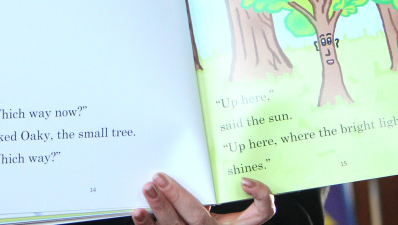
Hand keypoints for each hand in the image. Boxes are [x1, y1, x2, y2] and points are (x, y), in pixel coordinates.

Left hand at [131, 173, 274, 224]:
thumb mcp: (237, 218)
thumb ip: (240, 197)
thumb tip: (239, 178)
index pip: (259, 212)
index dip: (259, 196)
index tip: (245, 181)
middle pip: (198, 218)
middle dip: (178, 197)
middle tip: (161, 178)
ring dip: (159, 208)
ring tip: (148, 188)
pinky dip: (146, 223)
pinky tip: (138, 211)